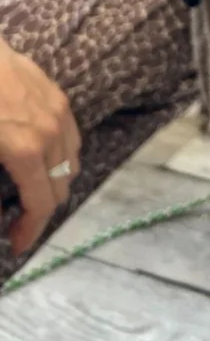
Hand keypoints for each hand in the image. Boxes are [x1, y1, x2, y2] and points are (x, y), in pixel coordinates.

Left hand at [0, 38, 80, 254]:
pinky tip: (38, 157)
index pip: (42, 203)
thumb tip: (1, 212)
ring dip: (53, 182)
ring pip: (72, 161)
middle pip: (62, 184)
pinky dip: (61, 156)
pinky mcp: (58, 95)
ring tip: (27, 191)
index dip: (31, 231)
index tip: (16, 245)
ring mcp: (59, 111)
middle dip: (41, 211)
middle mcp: (52, 133)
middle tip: (16, 223)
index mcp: (26, 150)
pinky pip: (71, 136)